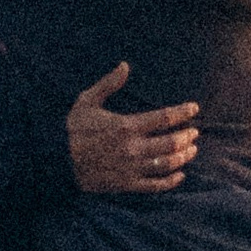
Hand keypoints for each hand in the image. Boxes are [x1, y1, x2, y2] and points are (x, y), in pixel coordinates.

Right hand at [66, 60, 197, 197]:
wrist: (56, 160)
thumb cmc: (72, 129)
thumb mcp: (87, 101)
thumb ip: (108, 84)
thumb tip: (125, 65)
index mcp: (126, 126)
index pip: (164, 118)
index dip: (183, 112)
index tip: (194, 108)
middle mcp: (132, 148)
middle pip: (171, 142)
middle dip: (187, 136)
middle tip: (195, 132)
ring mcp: (131, 168)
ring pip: (167, 164)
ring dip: (184, 157)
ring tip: (191, 150)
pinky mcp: (126, 184)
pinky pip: (155, 185)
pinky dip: (171, 181)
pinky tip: (180, 175)